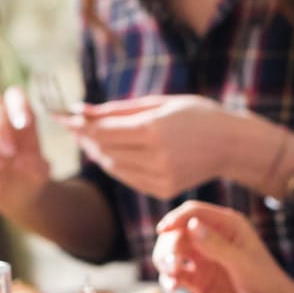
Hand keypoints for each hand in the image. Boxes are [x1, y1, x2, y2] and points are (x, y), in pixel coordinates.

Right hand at [0, 88, 52, 217]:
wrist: (14, 194)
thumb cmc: (30, 174)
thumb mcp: (39, 172)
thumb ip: (35, 165)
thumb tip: (23, 160)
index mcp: (19, 112)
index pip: (15, 95)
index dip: (18, 105)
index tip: (25, 124)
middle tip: (10, 153)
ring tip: (0, 167)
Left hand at [66, 95, 254, 198]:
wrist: (232, 144)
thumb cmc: (196, 115)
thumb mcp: (159, 103)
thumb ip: (118, 109)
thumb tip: (82, 109)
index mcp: (154, 129)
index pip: (103, 130)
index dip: (79, 125)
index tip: (61, 117)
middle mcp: (155, 156)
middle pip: (104, 150)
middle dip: (84, 137)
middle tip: (72, 126)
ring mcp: (160, 177)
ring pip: (113, 167)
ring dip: (96, 152)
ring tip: (89, 138)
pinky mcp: (163, 189)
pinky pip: (127, 178)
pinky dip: (114, 165)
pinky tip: (110, 153)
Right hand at [153, 201, 293, 292]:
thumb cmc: (266, 281)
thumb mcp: (243, 262)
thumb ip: (218, 245)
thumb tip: (192, 226)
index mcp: (227, 225)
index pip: (193, 212)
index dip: (175, 219)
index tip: (162, 231)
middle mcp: (211, 239)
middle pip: (177, 232)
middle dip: (169, 245)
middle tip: (173, 263)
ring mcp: (204, 259)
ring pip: (172, 252)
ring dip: (165, 261)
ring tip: (173, 275)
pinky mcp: (198, 280)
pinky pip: (176, 275)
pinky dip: (169, 279)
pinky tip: (173, 287)